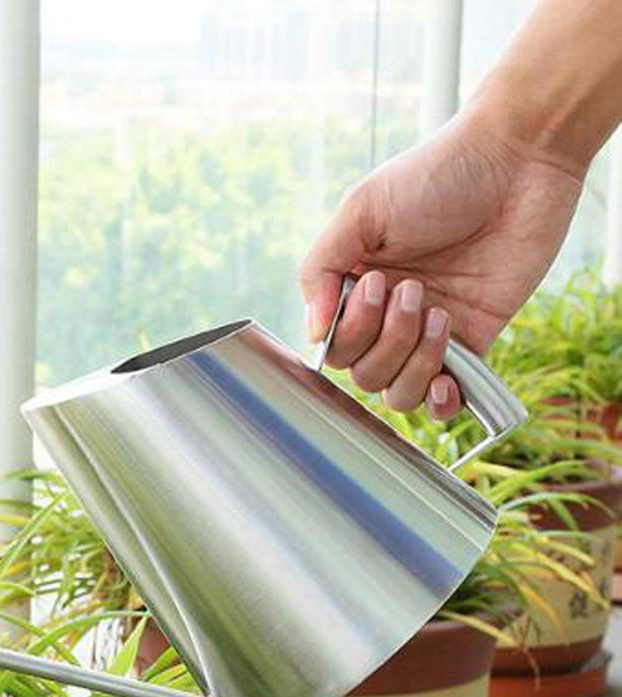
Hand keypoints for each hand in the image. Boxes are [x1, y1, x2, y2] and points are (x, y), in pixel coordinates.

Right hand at [300, 109, 583, 418]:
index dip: (349, 330)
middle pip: (363, 374)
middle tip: (414, 289)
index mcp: (355, 287)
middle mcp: (388, 316)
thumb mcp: (361, 210)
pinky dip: (441, 403)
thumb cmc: (438, 173)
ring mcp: (429, 331)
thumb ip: (321, 269)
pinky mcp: (474, 340)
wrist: (520, 158)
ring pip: (399, 393)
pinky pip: (446, 400)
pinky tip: (447, 381)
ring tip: (440, 314)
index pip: (333, 346)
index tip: (375, 283)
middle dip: (386, 339)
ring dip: (414, 363)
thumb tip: (313, 334)